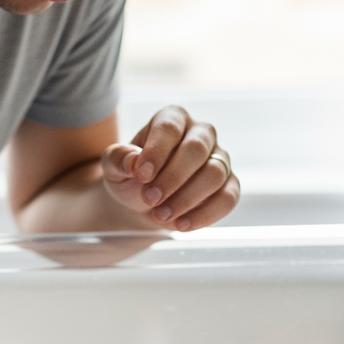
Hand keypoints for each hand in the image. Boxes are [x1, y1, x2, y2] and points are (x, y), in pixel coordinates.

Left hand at [101, 105, 238, 231]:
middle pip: (196, 149)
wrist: (142, 202)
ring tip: (160, 215)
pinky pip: (228, 198)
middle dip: (172, 177)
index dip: (156, 151)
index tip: (141, 175)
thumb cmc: (130, 176)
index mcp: (172, 119)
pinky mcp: (229, 185)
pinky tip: (181, 225)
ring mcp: (219, 159)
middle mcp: (201, 134)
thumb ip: (118, 159)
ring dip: (186, 198)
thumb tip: (133, 161)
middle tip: (150, 198)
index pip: (170, 128)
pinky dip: (205, 215)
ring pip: (214, 174)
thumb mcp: (114, 166)